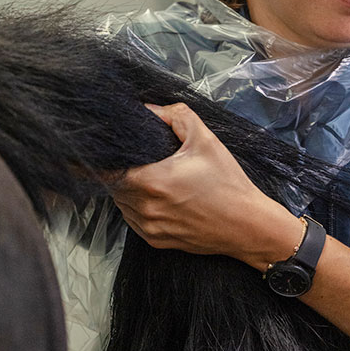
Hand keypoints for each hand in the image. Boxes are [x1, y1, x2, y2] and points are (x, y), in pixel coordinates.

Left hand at [109, 103, 303, 265]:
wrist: (248, 226)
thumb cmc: (228, 185)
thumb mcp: (205, 140)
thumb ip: (176, 116)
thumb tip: (150, 110)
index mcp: (151, 181)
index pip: (106, 169)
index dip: (101, 158)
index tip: (105, 150)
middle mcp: (145, 207)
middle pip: (113, 185)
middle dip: (121, 170)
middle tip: (139, 160)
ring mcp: (149, 227)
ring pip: (122, 203)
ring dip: (128, 190)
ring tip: (152, 178)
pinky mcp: (156, 241)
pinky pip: (134, 220)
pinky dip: (138, 207)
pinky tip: (159, 198)